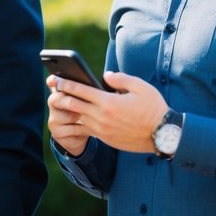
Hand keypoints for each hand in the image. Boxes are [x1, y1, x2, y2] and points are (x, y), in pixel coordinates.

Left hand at [48, 72, 167, 155]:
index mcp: (108, 102)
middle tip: (53, 89)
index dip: (66, 83)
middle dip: (60, 95)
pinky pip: (86, 129)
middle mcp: (101, 117)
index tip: (56, 79)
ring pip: (77, 118)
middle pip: (73, 105)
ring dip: (68, 110)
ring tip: (61, 102)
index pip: (80, 90)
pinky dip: (78, 122)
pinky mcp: (105, 138)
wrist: (162, 135)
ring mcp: (102, 130)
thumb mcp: (140, 87)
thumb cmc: (153, 108)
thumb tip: (105, 76)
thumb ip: (120, 79)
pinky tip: (76, 116)